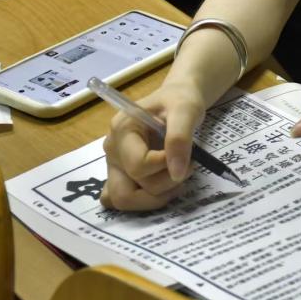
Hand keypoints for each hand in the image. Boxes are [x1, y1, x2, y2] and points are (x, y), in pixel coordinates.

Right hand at [100, 79, 208, 210]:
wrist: (178, 99)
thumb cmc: (180, 100)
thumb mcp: (186, 110)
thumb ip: (179, 138)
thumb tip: (177, 173)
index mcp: (122, 129)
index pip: (138, 165)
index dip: (166, 166)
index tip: (188, 154)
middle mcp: (113, 150)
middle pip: (124, 191)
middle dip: (160, 187)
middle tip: (183, 170)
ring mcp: (115, 164)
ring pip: (124, 199)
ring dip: (156, 197)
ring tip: (178, 176)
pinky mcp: (122, 174)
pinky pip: (125, 198)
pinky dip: (147, 200)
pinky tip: (167, 187)